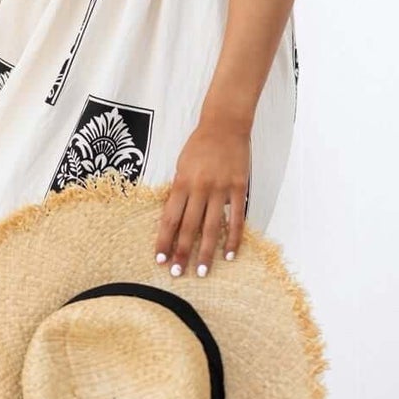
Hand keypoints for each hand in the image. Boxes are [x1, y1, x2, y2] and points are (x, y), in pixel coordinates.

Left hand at [154, 115, 250, 276]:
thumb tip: (173, 220)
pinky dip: (233, 238)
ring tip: (203, 271)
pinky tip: (230, 254)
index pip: (170, 218)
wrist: (225, 124)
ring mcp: (221, 189)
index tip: (160, 260)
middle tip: (178, 274)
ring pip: (212, 227)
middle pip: (189, 227)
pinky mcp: (239, 188)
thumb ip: (178, 191)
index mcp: (182, 182)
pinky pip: (237, 218)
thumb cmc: (199, 145)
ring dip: (206, 251)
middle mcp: (200, 188)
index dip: (164, 241)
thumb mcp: (181, 166)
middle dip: (182, 252)